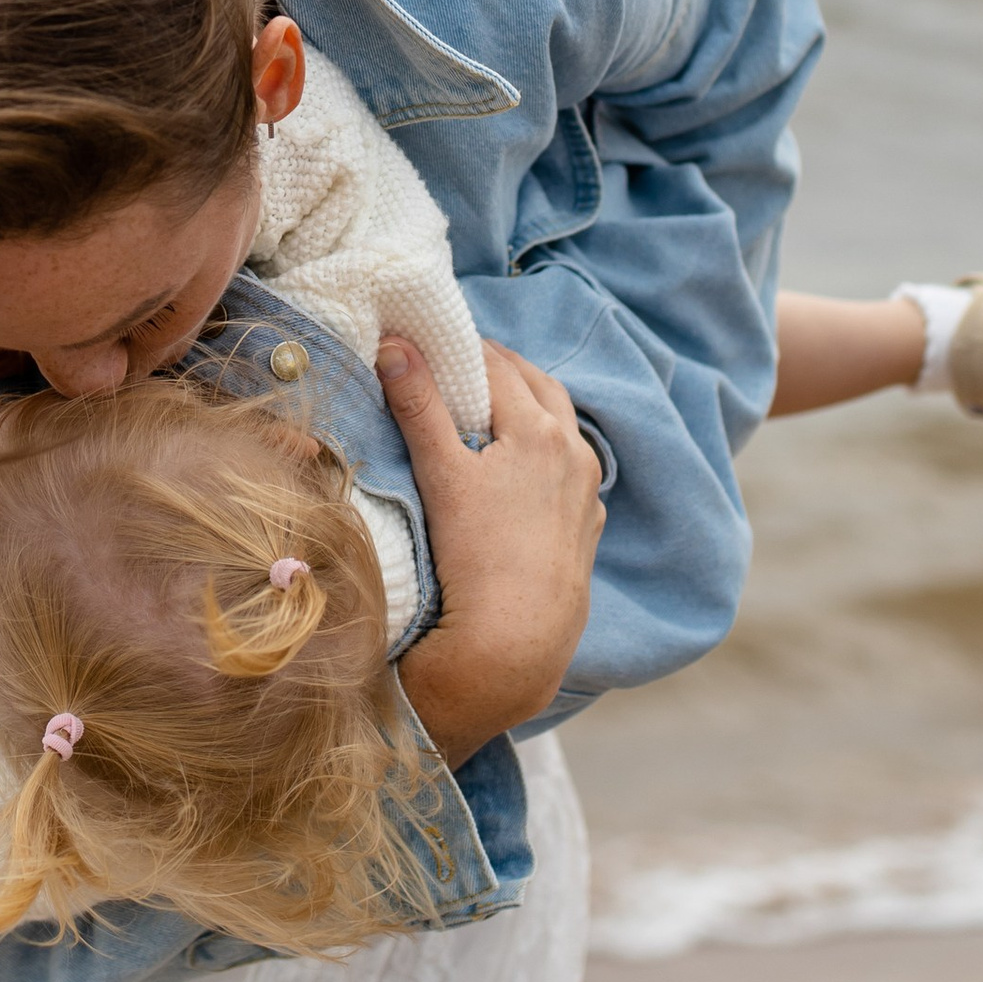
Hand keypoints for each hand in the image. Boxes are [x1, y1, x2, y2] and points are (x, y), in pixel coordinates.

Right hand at [376, 337, 603, 765]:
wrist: (516, 641)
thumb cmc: (475, 556)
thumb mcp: (440, 473)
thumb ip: (419, 404)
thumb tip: (395, 343)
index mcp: (540, 429)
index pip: (498, 365)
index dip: (463, 348)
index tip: (436, 340)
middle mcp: (574, 452)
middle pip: (538, 386)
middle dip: (502, 368)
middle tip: (463, 363)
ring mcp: (587, 491)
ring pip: (561, 426)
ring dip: (530, 406)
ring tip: (492, 407)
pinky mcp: (587, 525)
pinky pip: (571, 469)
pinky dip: (547, 451)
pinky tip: (522, 468)